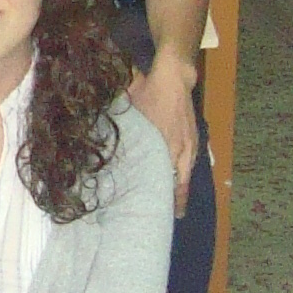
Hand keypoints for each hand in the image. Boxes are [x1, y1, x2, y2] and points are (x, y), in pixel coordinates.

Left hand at [132, 58, 200, 215]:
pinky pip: (190, 164)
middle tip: (169, 217)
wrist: (174, 75)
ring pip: (186, 175)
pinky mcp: (194, 140)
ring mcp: (190, 145)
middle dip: (175, 201)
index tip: (152, 209)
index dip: (158, 194)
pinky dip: (184, 176)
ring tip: (175, 207)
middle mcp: (180, 149)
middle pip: (180, 183)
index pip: (163, 177)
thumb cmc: (148, 90)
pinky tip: (179, 183)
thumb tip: (98, 138)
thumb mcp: (128, 108)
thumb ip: (120, 127)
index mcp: (164, 143)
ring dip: (181, 190)